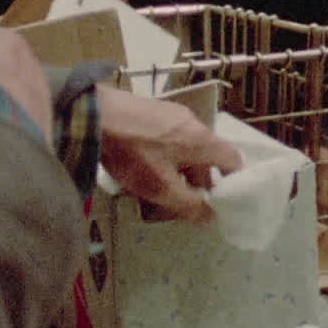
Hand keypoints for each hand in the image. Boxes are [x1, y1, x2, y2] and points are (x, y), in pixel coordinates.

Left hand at [94, 85, 241, 225]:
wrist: (94, 114)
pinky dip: (166, 154)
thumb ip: (189, 205)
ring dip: (180, 168)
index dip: (233, 182)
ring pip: (186, 146)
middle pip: (208, 155)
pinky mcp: (151, 110)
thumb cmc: (132, 153)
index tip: (223, 200)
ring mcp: (171, 113)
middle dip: (199, 180)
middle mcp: (192, 122)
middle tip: (186, 200)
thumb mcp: (161, 187)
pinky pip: (168, 137)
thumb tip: (212, 217)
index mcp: (202, 140)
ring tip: (161, 187)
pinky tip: (144, 166)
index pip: (233, 160)